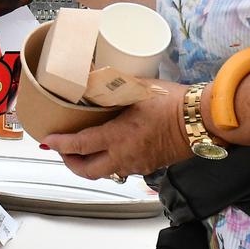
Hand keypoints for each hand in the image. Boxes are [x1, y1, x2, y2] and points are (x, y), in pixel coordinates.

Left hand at [42, 80, 191, 178]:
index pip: (79, 146)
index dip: (59, 144)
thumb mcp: (137, 89)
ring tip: (82, 149)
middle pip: (87, 170)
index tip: (47, 140)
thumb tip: (90, 76)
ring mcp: (137, 164)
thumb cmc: (173, 103)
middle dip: (69, 162)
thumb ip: (112, 86)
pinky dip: (108, 162)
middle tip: (62, 149)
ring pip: (104, 172)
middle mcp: (124, 156)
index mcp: (118, 137)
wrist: (202, 121)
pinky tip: (109, 148)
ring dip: (89, 164)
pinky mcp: (148, 166)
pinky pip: (121, 169)